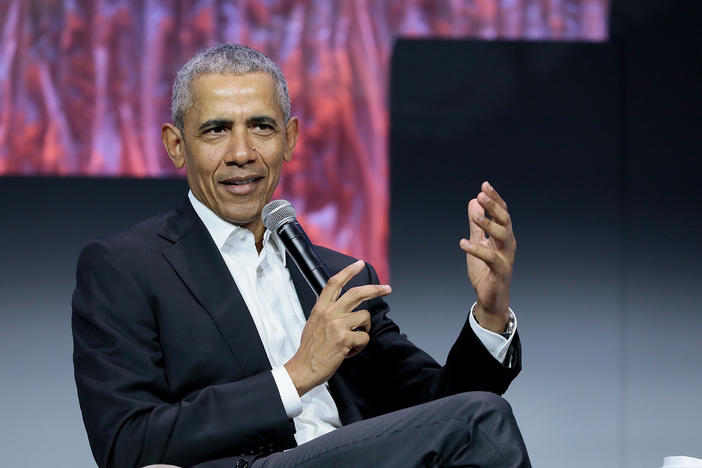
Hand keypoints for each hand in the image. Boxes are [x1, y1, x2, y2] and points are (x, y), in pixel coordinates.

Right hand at [285, 260, 390, 395]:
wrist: (303, 368)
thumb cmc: (309, 349)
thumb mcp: (313, 322)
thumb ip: (326, 311)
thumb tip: (341, 305)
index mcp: (320, 308)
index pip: (334, 282)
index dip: (348, 271)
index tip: (359, 264)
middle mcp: (330, 313)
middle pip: (357, 293)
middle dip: (375, 289)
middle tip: (387, 288)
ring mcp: (338, 325)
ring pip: (365, 317)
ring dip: (364, 329)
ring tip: (353, 340)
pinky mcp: (345, 339)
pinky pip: (364, 338)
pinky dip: (360, 346)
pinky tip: (349, 351)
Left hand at [459, 181, 515, 332]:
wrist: (490, 297)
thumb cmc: (486, 270)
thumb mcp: (478, 242)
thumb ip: (476, 224)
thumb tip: (473, 201)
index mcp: (504, 235)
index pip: (502, 213)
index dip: (494, 199)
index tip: (485, 185)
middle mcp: (508, 244)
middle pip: (505, 221)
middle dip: (494, 207)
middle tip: (481, 194)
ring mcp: (506, 257)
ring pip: (502, 237)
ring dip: (489, 225)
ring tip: (476, 215)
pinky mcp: (500, 271)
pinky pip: (490, 258)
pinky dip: (477, 250)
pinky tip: (463, 243)